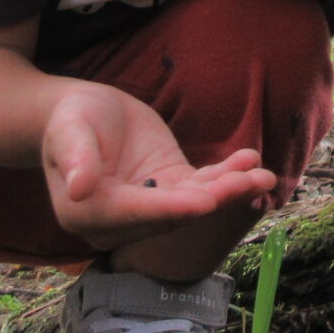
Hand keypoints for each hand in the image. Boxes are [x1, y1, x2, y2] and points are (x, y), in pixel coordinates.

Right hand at [41, 84, 277, 249]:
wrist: (83, 112)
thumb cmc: (70, 119)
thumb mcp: (69, 130)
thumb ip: (77, 158)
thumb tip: (77, 192)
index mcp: (87, 213)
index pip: (136, 213)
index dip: (172, 208)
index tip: (206, 203)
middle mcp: (120, 220)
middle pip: (172, 213)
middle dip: (215, 198)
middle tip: (251, 182)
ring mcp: (148, 205)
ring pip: (193, 201)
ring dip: (230, 189)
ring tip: (264, 175)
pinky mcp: (168, 187)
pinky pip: (201, 185)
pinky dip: (227, 175)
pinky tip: (252, 160)